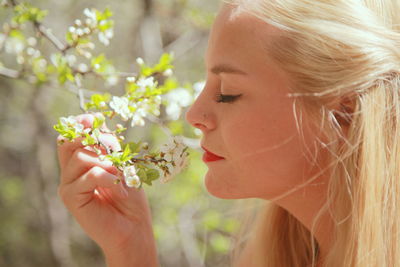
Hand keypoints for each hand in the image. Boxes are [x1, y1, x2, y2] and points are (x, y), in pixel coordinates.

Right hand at [56, 113, 157, 265]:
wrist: (133, 226)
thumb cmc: (130, 195)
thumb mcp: (121, 163)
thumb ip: (106, 145)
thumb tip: (95, 119)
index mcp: (80, 164)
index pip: (70, 137)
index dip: (81, 125)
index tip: (97, 119)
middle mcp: (70, 173)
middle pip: (70, 143)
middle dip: (97, 141)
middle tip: (116, 152)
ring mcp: (68, 185)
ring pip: (81, 157)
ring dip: (108, 163)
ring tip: (122, 177)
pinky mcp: (70, 197)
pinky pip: (90, 175)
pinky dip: (110, 178)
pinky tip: (121, 190)